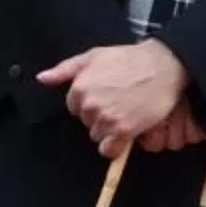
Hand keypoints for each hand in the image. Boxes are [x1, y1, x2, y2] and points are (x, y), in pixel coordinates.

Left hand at [38, 39, 193, 159]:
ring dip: (111, 130)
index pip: (75, 108)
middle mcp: (90, 105)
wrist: (163, 65)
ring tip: (127, 112)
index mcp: (79, 87)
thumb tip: (42, 78)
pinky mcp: (123, 130)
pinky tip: (127, 132)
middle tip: (119, 102)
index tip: (106, 96)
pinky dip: (117, 146)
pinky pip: (110, 150)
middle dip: (101, 116)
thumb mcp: (94, 56)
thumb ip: (65, 69)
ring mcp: (106, 119)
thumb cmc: (130, 59)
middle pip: (87, 123)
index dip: (92, 103)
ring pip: (98, 136)